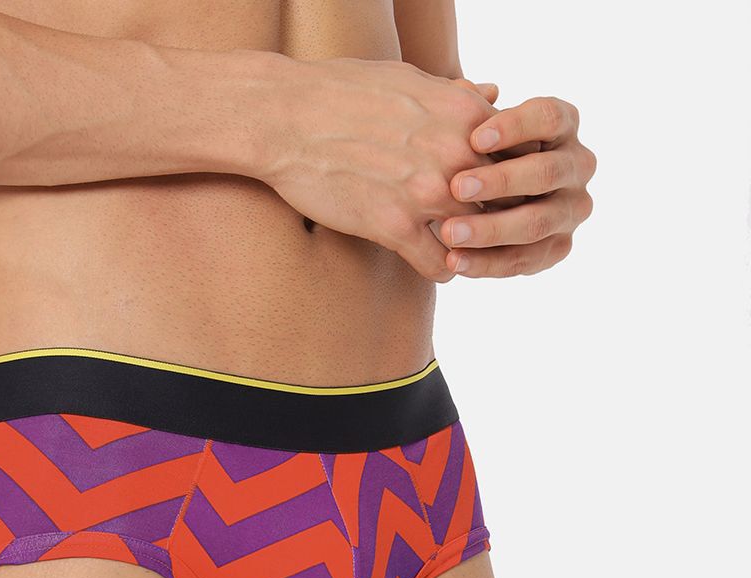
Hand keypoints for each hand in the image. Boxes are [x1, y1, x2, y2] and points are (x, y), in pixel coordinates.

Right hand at [261, 58, 499, 282]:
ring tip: (465, 252)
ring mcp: (426, 193)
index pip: (519, 159)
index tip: (505, 192)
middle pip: (506, 203)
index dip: (516, 180)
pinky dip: (444, 270)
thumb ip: (458, 95)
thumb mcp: (411, 79)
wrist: (287, 117)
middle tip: (492, 231)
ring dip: (474, 250)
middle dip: (501, 220)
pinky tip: (436, 263)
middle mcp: (455, 154)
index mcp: (466, 115)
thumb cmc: (344, 92)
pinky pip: (441, 266)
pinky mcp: (394, 226)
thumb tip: (492, 95)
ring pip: (478, 239)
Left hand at [437, 93, 596, 276]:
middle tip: (457, 187)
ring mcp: (572, 209)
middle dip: (501, 181)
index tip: (474, 138)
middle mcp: (577, 165)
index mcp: (564, 124)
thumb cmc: (475, 147)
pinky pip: (525, 260)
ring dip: (490, 229)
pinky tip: (454, 262)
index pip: (548, 118)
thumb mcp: (473, 123)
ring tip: (448, 233)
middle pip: (547, 172)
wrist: (479, 197)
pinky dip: (487, 263)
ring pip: (536, 222)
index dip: (515, 126)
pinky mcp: (559, 247)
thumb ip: (470, 109)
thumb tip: (468, 92)